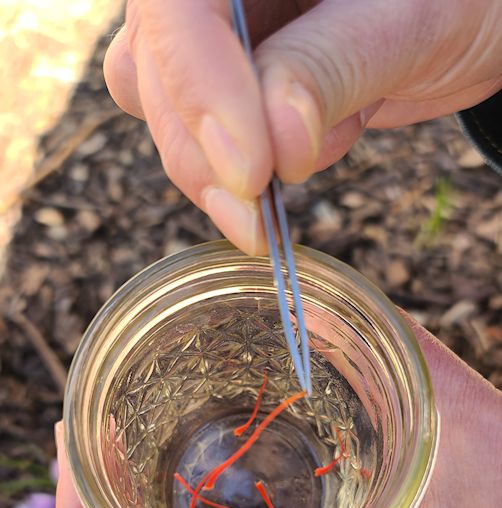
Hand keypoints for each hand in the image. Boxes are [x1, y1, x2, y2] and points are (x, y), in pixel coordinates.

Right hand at [104, 0, 501, 252]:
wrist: (474, 22)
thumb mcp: (410, 20)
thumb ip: (334, 66)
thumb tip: (276, 138)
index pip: (176, 4)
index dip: (195, 82)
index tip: (250, 171)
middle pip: (155, 63)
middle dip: (201, 151)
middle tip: (256, 219)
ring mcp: (217, 28)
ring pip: (162, 107)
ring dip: (216, 168)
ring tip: (315, 154)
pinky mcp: (229, 79)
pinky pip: (196, 135)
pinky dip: (235, 172)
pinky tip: (309, 150)